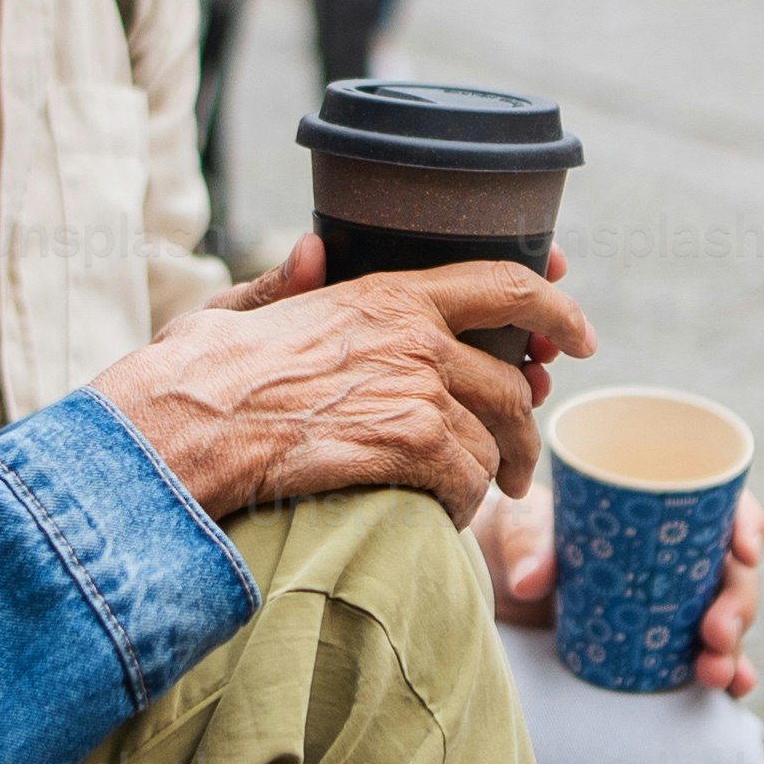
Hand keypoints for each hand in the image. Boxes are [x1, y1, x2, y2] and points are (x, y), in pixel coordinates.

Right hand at [93, 241, 590, 522]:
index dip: (558, 307)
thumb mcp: (238, 310)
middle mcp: (416, 336)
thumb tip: (317, 249)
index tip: (581, 336)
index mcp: (386, 293)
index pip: (505, 284)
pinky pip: (468, 482)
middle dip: (524, 426)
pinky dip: (460, 506)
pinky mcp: (412, 445)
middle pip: (513, 381)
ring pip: (496, 438)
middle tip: (517, 461)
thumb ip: (287, 282)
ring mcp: (419, 389)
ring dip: (494, 474)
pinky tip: (437, 514)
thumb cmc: (195, 376)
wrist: (183, 429)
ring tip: (481, 497)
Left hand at [485, 478, 763, 698]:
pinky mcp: (661, 643)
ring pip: (725, 620)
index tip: (744, 550)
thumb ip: (526, 544)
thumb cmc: (514, 536)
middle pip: (732, 573)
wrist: (493, 583)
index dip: (747, 525)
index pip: (724, 507)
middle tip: (716, 631)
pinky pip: (704, 656)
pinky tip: (732, 689)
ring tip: (714, 672)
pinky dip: (726, 673)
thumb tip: (532, 584)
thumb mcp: (517, 526)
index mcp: (661, 508)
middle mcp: (679, 556)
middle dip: (737, 604)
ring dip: (732, 647)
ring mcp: (675, 603)